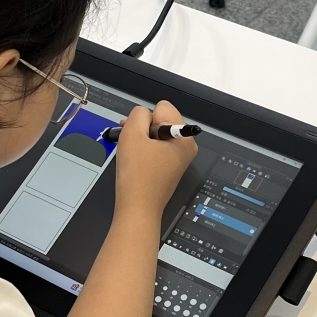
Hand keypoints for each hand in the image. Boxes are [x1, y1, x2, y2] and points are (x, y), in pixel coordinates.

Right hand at [113, 100, 197, 220]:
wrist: (137, 208)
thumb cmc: (137, 175)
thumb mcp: (132, 134)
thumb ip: (138, 114)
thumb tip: (142, 114)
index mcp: (184, 136)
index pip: (162, 108)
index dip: (145, 118)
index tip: (138, 134)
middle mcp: (186, 146)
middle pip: (162, 120)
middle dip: (144, 127)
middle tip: (130, 141)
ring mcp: (179, 158)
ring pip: (158, 134)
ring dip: (142, 138)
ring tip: (131, 151)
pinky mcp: (170, 167)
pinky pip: (157, 148)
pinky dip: (145, 150)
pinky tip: (136, 160)